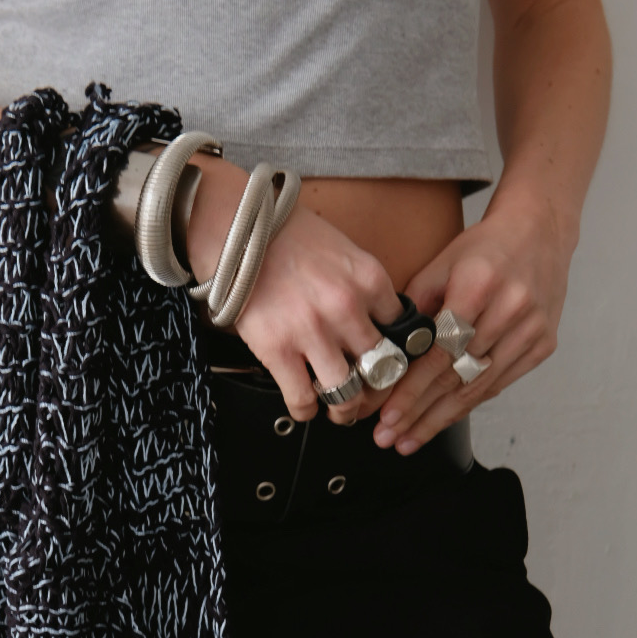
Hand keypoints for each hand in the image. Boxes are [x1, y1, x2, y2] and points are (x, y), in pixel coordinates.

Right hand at [186, 158, 402, 423]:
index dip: (396, 356)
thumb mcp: (341, 251)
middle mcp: (346, 306)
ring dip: (346, 409)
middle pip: (381, 368)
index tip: (387, 366)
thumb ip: (361, 288)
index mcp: (369, 279)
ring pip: (347, 392)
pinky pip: (303, 398)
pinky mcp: (277, 349)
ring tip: (341, 412)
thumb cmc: (283, 233)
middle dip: (377, 390)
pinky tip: (304, 407)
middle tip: (368, 397)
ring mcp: (312, 330)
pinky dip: (306, 411)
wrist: (234, 225)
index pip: (402, 333)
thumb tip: (372, 326)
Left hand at [371, 192, 573, 454]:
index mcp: (478, 285)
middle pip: (457, 375)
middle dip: (419, 413)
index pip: (438, 352)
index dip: (410, 390)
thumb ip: (414, 309)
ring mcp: (532, 330)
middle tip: (390, 438)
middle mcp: (510, 309)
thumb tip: (384, 356)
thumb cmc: (484, 250)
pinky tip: (443, 419)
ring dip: (440, 418)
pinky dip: (469, 403)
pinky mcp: (544, 343)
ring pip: (479, 387)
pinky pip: (499, 383)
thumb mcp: (440, 264)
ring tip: (410, 439)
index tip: (386, 416)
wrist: (540, 231)